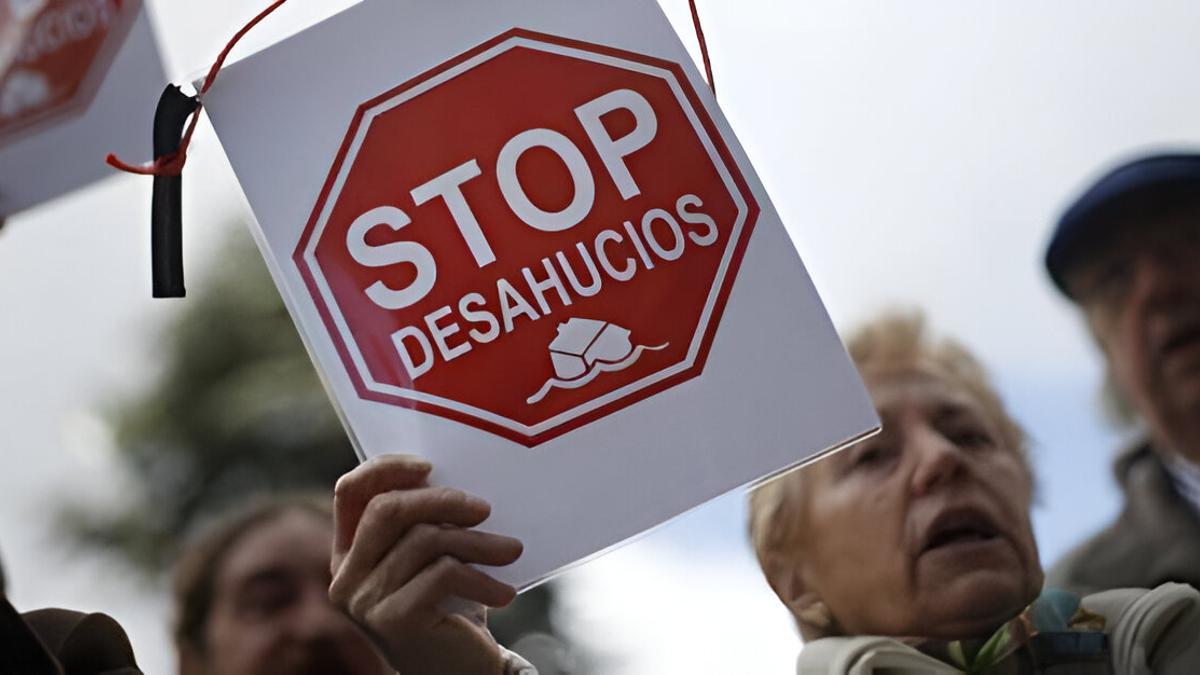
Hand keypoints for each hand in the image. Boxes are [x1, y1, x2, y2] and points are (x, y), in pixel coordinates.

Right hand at [330, 454, 523, 674]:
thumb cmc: (450, 609)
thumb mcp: (433, 558)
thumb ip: (426, 522)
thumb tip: (458, 478)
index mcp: (349, 552)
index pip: (350, 491)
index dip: (386, 468)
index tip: (429, 466)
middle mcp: (346, 576)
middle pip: (387, 510)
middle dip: (441, 500)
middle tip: (485, 509)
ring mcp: (365, 601)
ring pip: (423, 541)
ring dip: (478, 542)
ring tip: (511, 551)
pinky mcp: (393, 621)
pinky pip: (442, 574)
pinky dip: (481, 577)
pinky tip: (504, 592)